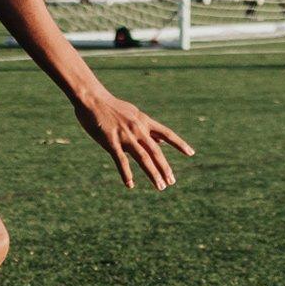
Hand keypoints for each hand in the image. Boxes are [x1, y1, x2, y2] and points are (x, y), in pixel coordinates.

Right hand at [77, 92, 194, 190]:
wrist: (93, 99)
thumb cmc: (112, 107)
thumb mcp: (135, 115)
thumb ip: (148, 128)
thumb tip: (162, 140)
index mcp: (145, 122)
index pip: (166, 133)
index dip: (179, 144)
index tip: (191, 153)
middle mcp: (138, 129)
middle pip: (156, 151)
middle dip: (165, 168)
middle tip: (171, 181)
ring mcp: (125, 136)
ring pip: (143, 158)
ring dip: (152, 173)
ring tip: (160, 186)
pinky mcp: (111, 141)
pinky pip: (121, 161)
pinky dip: (126, 174)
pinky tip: (130, 185)